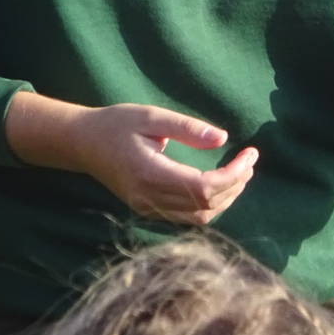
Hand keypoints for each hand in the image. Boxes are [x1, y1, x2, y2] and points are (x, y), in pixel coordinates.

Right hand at [6, 93, 257, 224]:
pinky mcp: (148, 210)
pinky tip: (220, 184)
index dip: (234, 175)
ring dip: (226, 198)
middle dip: (236, 185)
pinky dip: (210, 204)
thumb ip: (187, 128)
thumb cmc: (116, 124)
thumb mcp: (151, 116)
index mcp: (150, 174)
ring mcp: (147, 209)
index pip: (204, 188)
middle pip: (206, 206)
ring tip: (241, 171)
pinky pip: (187, 217)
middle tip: (250, 160)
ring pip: (199, 218)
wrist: (82, 143)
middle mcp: (149, 199)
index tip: (251, 154)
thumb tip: (222, 139)